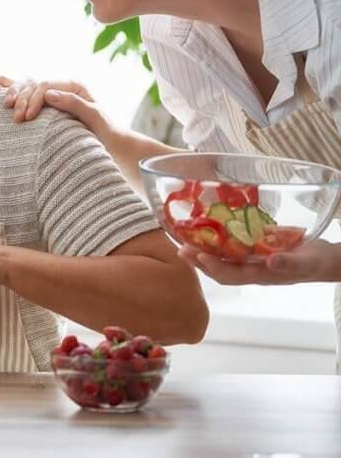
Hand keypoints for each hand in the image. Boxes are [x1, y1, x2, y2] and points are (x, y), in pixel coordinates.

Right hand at [0, 76, 110, 139]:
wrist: (110, 144)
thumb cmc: (106, 130)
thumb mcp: (95, 116)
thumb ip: (74, 103)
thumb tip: (48, 94)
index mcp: (74, 86)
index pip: (47, 85)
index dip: (34, 98)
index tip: (28, 117)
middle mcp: (62, 87)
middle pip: (34, 84)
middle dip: (22, 99)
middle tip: (17, 119)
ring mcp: (53, 95)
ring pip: (28, 85)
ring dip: (15, 93)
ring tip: (7, 106)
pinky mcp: (46, 105)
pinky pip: (27, 91)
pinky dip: (13, 86)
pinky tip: (0, 81)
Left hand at [178, 239, 339, 284]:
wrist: (328, 260)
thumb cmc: (318, 262)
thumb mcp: (307, 263)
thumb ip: (290, 263)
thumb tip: (270, 262)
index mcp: (262, 275)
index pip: (232, 275)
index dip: (214, 267)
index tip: (198, 255)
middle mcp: (253, 270)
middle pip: (221, 270)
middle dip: (200, 261)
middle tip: (181, 249)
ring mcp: (253, 261)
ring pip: (223, 260)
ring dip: (204, 252)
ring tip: (186, 242)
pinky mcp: (256, 250)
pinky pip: (232, 249)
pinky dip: (218, 243)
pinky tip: (209, 232)